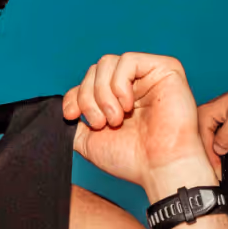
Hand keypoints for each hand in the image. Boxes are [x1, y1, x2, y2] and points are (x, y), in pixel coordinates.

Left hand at [63, 53, 211, 192]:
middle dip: (88, 98)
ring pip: (107, 63)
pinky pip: (128, 60)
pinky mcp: (165, 69)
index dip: (74, 96)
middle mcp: (132, 85)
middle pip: (94, 71)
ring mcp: (148, 76)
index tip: (70, 115)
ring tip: (114, 119)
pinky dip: (119, 84)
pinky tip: (127, 106)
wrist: (159, 167)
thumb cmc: (132, 158)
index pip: (86, 83)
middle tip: (99, 123)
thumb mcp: (89, 141)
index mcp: (116, 99)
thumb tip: (62, 111)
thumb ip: (75, 124)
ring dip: (102, 94)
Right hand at [197, 85, 227, 177]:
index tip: (218, 175)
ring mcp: (205, 124)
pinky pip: (209, 144)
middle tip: (215, 176)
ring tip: (215, 171)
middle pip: (199, 147)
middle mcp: (200, 120)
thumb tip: (219, 150)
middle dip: (206, 161)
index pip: (202, 144)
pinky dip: (214, 153)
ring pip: (203, 147)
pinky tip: (218, 160)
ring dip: (209, 158)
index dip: (211, 161)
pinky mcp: (212, 128)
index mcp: (202, 115)